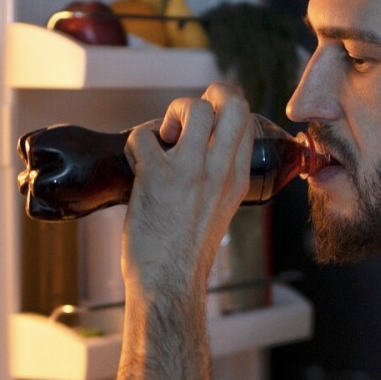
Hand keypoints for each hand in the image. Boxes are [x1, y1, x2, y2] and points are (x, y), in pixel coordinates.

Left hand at [121, 83, 254, 298]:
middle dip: (207, 96)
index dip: (222, 110)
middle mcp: (220, 169)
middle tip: (187, 122)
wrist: (169, 283)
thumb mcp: (219, 210)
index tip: (203, 129)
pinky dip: (135, 142)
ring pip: (194, 107)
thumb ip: (216, 178)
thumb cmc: (186, 254)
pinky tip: (136, 162)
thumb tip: (198, 152)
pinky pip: (143, 135)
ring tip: (163, 142)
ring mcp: (190, 171)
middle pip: (231, 101)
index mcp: (237, 178)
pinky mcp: (157, 177)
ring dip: (172, 114)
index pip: (245, 119)